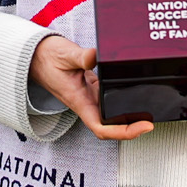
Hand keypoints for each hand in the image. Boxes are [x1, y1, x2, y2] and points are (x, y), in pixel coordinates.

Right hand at [29, 35, 153, 140]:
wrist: (35, 55)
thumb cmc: (47, 58)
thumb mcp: (65, 54)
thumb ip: (82, 57)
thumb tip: (96, 57)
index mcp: (79, 101)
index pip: (102, 127)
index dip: (123, 132)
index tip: (142, 127)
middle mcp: (86, 103)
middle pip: (111, 126)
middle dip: (132, 128)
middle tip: (150, 121)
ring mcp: (90, 97)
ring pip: (111, 115)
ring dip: (129, 117)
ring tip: (147, 111)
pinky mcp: (92, 88)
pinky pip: (109, 101)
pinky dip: (123, 101)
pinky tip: (135, 94)